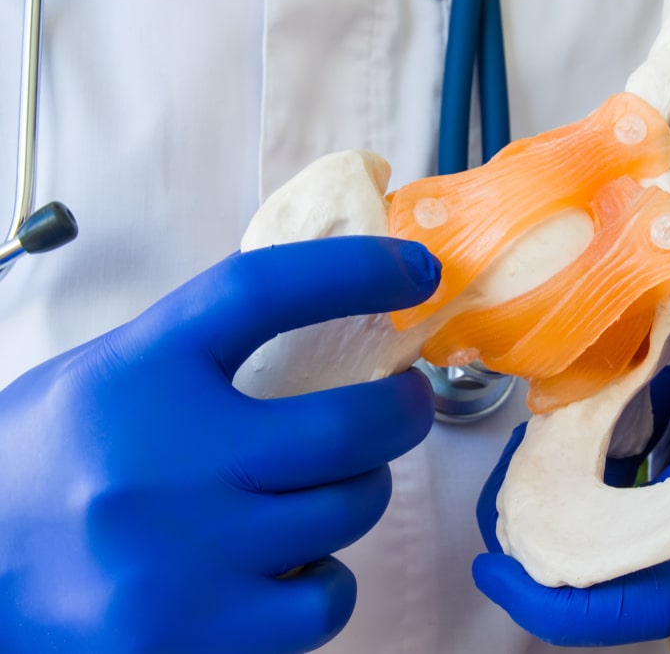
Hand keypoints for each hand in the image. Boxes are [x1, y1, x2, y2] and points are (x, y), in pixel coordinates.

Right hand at [0, 237, 439, 652]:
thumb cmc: (37, 473)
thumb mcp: (100, 381)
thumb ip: (194, 353)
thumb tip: (318, 316)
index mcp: (137, 373)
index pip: (264, 291)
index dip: (355, 270)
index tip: (413, 270)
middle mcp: (165, 459)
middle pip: (348, 423)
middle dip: (403, 411)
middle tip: (404, 404)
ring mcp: (184, 555)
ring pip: (349, 511)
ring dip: (361, 491)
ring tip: (331, 488)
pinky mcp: (195, 636)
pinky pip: (326, 599)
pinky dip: (326, 578)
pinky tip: (293, 564)